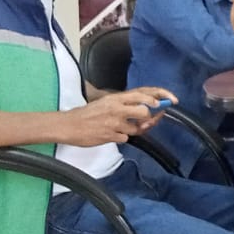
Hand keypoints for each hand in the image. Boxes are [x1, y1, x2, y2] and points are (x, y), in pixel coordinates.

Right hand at [58, 89, 172, 146]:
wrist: (68, 125)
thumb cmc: (87, 114)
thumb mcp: (106, 103)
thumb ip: (124, 104)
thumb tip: (145, 108)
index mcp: (115, 98)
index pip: (141, 95)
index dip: (155, 99)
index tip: (165, 103)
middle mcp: (116, 109)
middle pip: (144, 113)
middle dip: (148, 118)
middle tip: (145, 121)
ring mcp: (113, 123)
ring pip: (136, 129)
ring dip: (132, 130)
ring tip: (120, 128)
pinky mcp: (110, 136)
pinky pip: (125, 138)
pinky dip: (121, 138)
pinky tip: (111, 134)